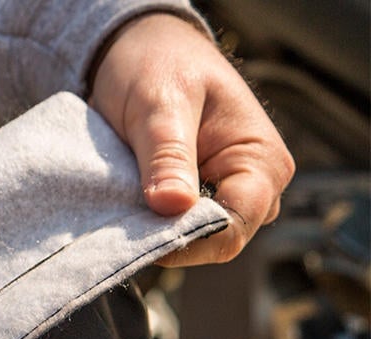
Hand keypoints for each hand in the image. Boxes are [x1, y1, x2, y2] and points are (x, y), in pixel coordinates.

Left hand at [88, 13, 294, 265]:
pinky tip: (124, 209)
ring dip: (155, 231)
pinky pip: (174, 226)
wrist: (143, 50)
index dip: (188, 241)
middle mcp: (254, 185)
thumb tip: (173, 206)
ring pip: (193, 238)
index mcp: (263, 162)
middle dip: (171, 238)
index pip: (234, 227)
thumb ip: (167, 155)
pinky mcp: (197, 198)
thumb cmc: (161, 65)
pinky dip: (148, 223)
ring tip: (122, 209)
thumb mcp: (161, 105)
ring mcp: (226, 194)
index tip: (140, 239)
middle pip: (216, 240)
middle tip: (122, 222)